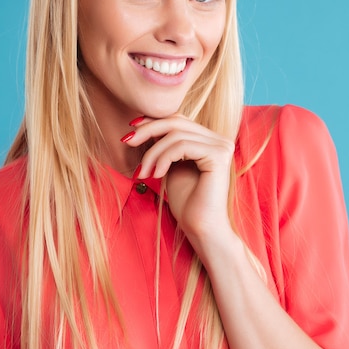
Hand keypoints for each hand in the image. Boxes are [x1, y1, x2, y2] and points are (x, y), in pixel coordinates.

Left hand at [123, 115, 234, 259]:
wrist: (201, 228)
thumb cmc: (186, 202)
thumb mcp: (171, 166)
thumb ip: (165, 146)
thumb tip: (143, 124)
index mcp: (210, 140)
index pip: (178, 120)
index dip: (153, 122)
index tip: (131, 132)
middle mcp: (220, 140)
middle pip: (176, 121)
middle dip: (147, 131)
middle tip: (127, 142)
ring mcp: (222, 146)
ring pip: (176, 134)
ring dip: (153, 153)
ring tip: (144, 173)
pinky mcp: (218, 156)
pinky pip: (182, 146)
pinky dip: (164, 158)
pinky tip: (157, 175)